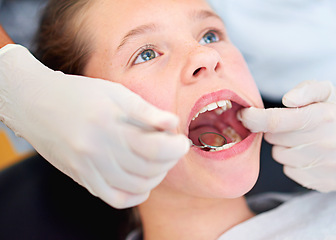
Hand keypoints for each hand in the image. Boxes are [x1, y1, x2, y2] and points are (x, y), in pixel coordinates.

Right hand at [0, 44, 189, 207]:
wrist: (35, 103)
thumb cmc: (80, 93)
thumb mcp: (115, 92)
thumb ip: (146, 111)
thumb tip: (173, 124)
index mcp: (108, 124)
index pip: (155, 149)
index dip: (176, 148)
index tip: (181, 142)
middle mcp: (97, 150)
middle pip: (148, 169)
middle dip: (169, 160)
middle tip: (172, 148)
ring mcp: (88, 167)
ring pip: (134, 186)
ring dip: (156, 176)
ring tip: (160, 161)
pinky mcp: (81, 177)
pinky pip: (114, 198)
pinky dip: (135, 195)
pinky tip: (143, 183)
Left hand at [238, 80, 335, 191]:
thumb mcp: (328, 92)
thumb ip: (306, 89)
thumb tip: (286, 100)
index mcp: (323, 117)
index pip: (276, 121)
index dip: (254, 119)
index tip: (244, 115)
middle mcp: (325, 142)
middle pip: (274, 138)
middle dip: (276, 131)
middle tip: (293, 127)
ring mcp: (325, 165)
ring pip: (279, 156)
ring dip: (284, 147)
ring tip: (304, 141)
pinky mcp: (324, 182)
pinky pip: (290, 171)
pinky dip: (293, 163)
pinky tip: (309, 155)